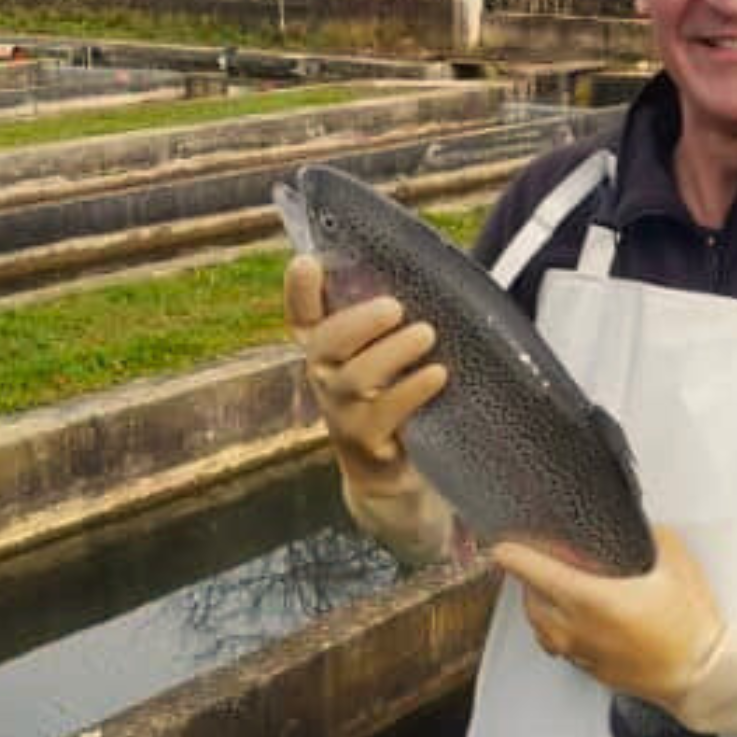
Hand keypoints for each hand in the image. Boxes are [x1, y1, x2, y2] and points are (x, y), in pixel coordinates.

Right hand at [285, 255, 446, 489]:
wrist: (392, 474)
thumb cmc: (394, 398)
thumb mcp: (385, 357)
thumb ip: (389, 322)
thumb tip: (424, 270)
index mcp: (326, 349)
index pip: (302, 316)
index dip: (299, 291)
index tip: (307, 263)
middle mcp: (325, 378)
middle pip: (325, 343)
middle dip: (357, 322)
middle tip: (394, 307)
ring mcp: (342, 413)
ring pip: (355, 378)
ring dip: (391, 353)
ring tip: (426, 334)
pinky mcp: (367, 444)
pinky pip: (385, 414)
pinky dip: (411, 391)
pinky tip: (437, 374)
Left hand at [492, 527, 724, 713]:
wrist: (702, 677)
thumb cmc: (690, 627)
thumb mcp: (678, 565)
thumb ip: (653, 537)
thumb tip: (640, 526)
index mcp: (588, 598)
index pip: (529, 570)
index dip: (510, 551)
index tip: (502, 542)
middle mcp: (574, 629)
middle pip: (527, 599)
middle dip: (529, 578)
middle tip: (542, 561)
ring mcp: (580, 654)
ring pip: (540, 627)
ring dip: (541, 605)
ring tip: (561, 590)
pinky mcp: (589, 671)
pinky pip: (559, 646)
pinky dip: (559, 629)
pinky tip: (582, 619)